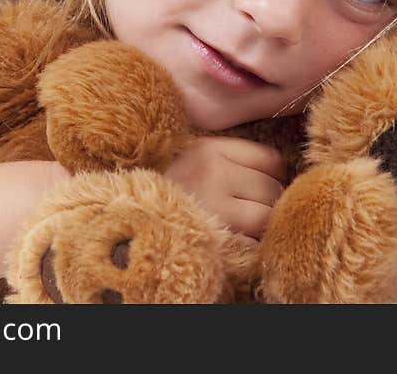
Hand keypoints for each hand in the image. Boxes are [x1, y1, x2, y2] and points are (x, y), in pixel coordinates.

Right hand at [163, 136, 285, 240]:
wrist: (122, 214)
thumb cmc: (163, 187)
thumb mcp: (190, 158)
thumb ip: (225, 158)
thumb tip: (273, 170)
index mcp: (211, 149)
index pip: (271, 160)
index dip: (269, 176)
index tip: (255, 187)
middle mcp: (215, 172)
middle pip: (273, 189)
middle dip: (266, 203)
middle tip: (245, 210)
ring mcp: (215, 206)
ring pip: (267, 217)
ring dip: (260, 227)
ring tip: (239, 228)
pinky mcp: (214, 239)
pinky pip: (252, 245)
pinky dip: (249, 248)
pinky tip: (232, 243)